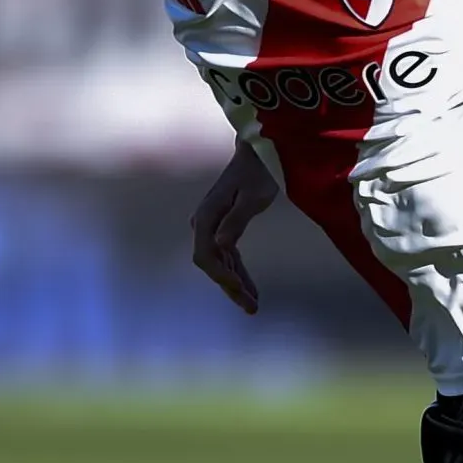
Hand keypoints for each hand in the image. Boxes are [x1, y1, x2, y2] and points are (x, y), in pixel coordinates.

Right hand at [190, 146, 278, 313]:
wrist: (258, 154)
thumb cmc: (259, 173)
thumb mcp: (253, 197)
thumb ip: (235, 220)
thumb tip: (220, 244)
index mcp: (207, 216)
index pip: (206, 256)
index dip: (222, 277)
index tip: (241, 289)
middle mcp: (204, 223)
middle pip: (211, 264)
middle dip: (230, 287)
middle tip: (251, 308)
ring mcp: (212, 226)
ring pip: (219, 263)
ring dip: (235, 283)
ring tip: (253, 304)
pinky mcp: (223, 227)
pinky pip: (227, 255)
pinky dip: (238, 271)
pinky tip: (249, 287)